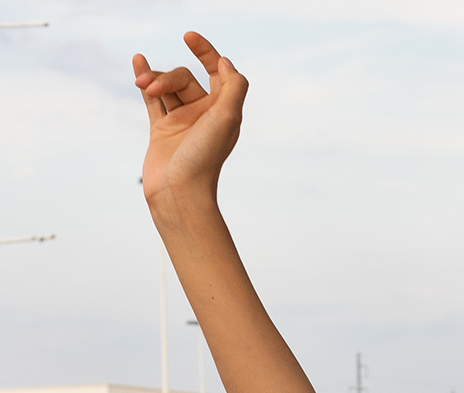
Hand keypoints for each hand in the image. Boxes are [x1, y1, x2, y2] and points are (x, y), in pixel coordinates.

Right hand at [132, 33, 247, 211]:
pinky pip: (152, 98)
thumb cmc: (205, 158)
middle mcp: (204, 116)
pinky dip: (145, 79)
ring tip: (142, 86)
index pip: (218, 73)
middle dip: (167, 77)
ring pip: (166, 86)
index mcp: (223, 113)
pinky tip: (138, 62)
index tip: (189, 36)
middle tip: (155, 90)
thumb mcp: (228, 119)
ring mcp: (182, 122)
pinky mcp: (161, 130)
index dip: (206, 52)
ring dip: (152, 79)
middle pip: (184, 79)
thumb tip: (225, 62)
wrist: (180, 192)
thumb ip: (233, 87)